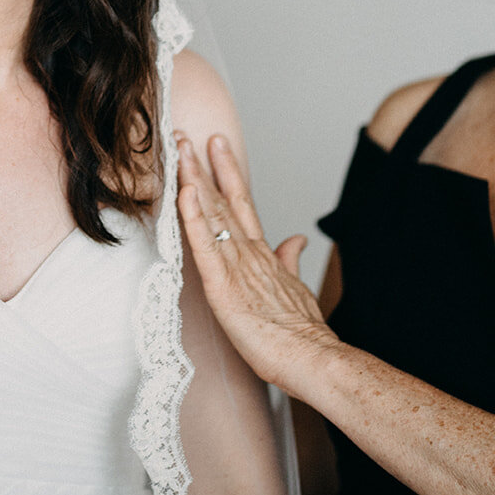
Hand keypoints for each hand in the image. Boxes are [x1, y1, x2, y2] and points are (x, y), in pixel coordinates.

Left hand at [177, 133, 336, 392]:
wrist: (313, 360)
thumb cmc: (301, 334)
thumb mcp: (293, 288)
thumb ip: (289, 260)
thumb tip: (295, 239)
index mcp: (262, 254)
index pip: (241, 203)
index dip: (226, 172)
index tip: (215, 144)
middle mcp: (249, 253)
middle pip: (222, 200)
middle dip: (203, 166)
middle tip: (185, 135)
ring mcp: (237, 267)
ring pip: (212, 215)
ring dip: (194, 180)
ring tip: (181, 150)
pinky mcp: (223, 287)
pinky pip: (205, 246)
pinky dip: (194, 219)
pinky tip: (186, 194)